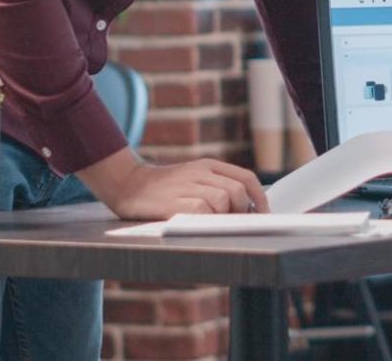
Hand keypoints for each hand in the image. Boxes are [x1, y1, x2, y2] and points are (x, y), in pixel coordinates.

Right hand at [80, 147, 269, 220]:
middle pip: (237, 191)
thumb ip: (216, 188)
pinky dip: (206, 221)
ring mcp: (186, 185)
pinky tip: (199, 226)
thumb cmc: (163, 189)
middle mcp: (200, 172)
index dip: (260, 198)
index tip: (264, 215)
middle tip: (237, 225)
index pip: (246, 178)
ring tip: (213, 226)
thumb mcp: (192, 180)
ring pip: (222, 199)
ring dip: (224, 217)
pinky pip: (201, 210)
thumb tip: (248, 210)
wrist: (127, 184)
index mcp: (208, 165)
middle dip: (243, 211)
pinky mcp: (173, 201)